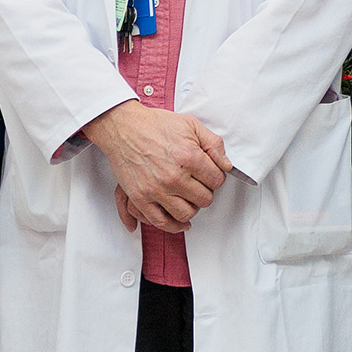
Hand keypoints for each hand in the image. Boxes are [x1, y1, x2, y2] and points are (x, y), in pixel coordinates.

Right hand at [82, 99, 229, 229]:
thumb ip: (214, 144)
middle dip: (204, 192)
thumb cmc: (155, 125)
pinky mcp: (141, 198)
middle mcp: (174, 176)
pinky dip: (173, 226)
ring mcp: (156, 190)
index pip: (217, 181)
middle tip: (197, 184)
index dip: (215, 177)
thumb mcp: (191, 125)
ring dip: (191, 207)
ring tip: (187, 198)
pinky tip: (180, 221)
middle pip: (204, 199)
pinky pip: (161, 222)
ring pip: (186, 214)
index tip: (208, 174)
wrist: (124, 128)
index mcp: (189, 157)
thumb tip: (227, 165)